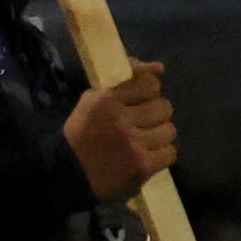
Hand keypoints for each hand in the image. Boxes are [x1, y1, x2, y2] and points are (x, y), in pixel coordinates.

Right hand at [63, 62, 176, 201]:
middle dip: (155, 115)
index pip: (150, 84)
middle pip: (164, 108)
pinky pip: (170, 153)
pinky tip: (145, 157)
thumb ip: (126, 80)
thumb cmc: (83, 134)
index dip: (149, 93)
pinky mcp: (142, 166)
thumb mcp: (94, 100)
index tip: (140, 102)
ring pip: (169, 130)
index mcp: (106, 100)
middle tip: (142, 124)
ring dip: (159, 136)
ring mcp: (133, 144)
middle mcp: (120, 120)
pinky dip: (160, 156)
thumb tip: (159, 67)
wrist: (70, 173)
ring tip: (143, 141)